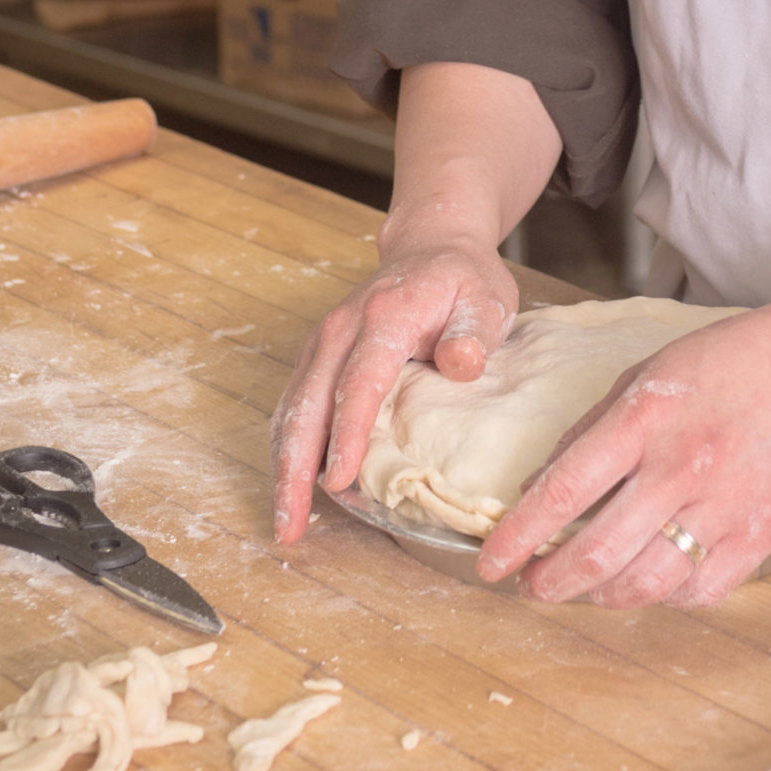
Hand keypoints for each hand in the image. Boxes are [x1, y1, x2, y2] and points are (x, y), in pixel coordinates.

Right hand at [270, 224, 518, 544]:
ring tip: (285, 521)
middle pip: (308, 404)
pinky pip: (295, 407)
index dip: (347, 432)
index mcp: (385, 316)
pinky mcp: (318, 356)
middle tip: (290, 524)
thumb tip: (461, 363)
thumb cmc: (463, 280)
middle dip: (295, 468)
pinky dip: (289, 449)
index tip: (339, 480)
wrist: (431, 245)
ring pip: (292, 411)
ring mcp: (323, 341)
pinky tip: (293, 487)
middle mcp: (341, 328)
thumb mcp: (486, 299)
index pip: (359, 381)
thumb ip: (474, 333)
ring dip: (284, 467)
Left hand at [475, 304, 770, 609]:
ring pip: (645, 584)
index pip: (562, 492)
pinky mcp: (764, 532)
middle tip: (532, 587)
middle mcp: (682, 466)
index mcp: (645, 419)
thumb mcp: (648, 373)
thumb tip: (540, 488)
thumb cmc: (734, 358)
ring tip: (585, 588)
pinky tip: (651, 583)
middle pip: (597, 553)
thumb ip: (593, 430)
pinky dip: (666, 598)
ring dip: (601, 597)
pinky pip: (701, 591)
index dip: (517, 538)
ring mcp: (726, 504)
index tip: (490, 565)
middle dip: (550, 583)